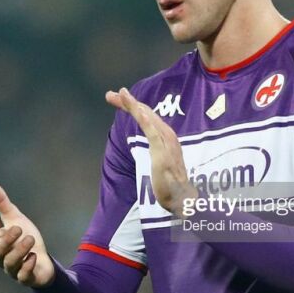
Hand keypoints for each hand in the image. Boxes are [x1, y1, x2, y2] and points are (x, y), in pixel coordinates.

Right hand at [0, 180, 55, 287]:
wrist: (43, 260)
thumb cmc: (24, 239)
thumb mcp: (15, 218)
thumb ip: (1, 203)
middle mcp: (2, 257)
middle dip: (6, 240)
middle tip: (19, 229)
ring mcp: (14, 269)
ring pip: (10, 263)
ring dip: (19, 250)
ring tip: (30, 239)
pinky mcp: (27, 278)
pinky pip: (22, 277)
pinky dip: (27, 267)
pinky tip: (33, 256)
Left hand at [106, 87, 196, 216]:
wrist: (182, 198)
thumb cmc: (170, 180)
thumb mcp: (158, 159)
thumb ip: (155, 148)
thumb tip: (151, 141)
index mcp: (164, 135)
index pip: (146, 116)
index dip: (131, 106)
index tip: (115, 98)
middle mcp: (167, 135)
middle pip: (146, 114)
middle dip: (128, 103)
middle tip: (111, 94)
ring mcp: (166, 143)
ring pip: (149, 120)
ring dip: (135, 106)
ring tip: (123, 94)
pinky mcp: (163, 154)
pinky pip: (154, 135)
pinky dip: (146, 122)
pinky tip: (139, 112)